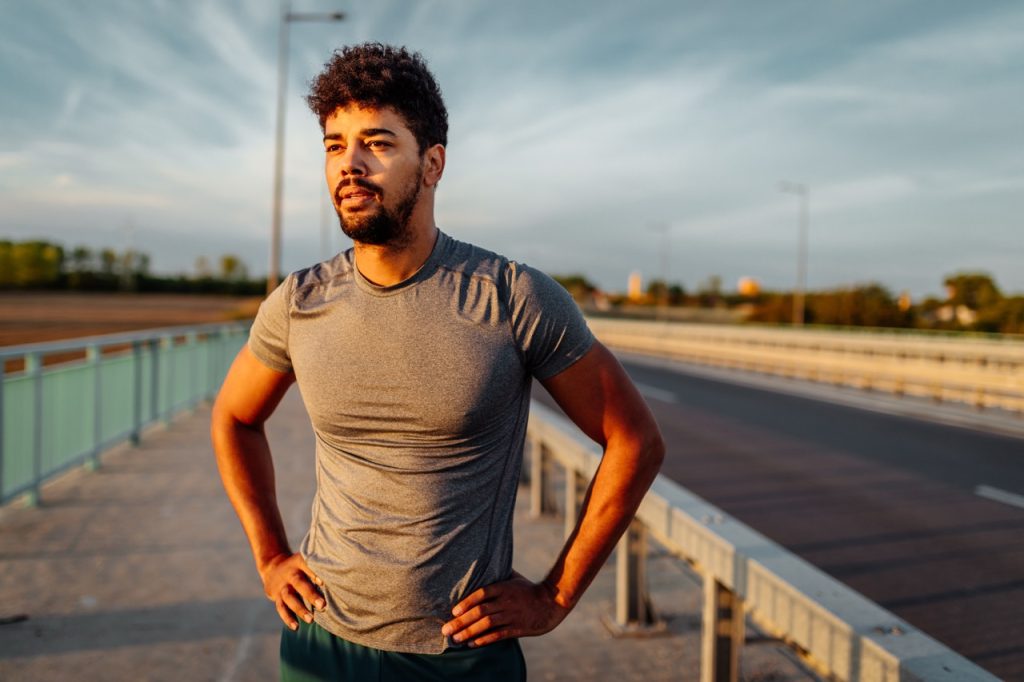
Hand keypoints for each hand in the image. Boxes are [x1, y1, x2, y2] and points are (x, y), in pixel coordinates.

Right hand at [259, 552, 324, 630]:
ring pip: (289, 597)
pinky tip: (296, 627)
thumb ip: (318, 566)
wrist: (272, 568)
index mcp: (299, 561)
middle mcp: (290, 573)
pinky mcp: (276, 597)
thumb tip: (342, 576)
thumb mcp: (305, 560)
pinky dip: (288, 618)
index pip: (306, 565)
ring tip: (311, 620)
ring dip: (300, 609)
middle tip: (322, 605)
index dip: (314, 573)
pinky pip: (281, 608)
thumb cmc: (300, 566)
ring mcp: (282, 586)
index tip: (323, 583)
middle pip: (298, 583)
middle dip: (310, 594)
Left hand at [441, 571, 570, 646]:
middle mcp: (506, 601)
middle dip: (461, 621)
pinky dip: (484, 640)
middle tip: (446, 629)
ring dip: (469, 632)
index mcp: (504, 587)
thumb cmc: (528, 589)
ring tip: (456, 638)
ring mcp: (512, 615)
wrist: (552, 602)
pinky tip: (472, 643)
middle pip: (480, 612)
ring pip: (487, 625)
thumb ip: (497, 574)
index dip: (467, 602)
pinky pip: (498, 635)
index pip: (482, 594)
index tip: (454, 611)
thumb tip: (480, 564)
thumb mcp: (513, 577)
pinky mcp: (518, 628)